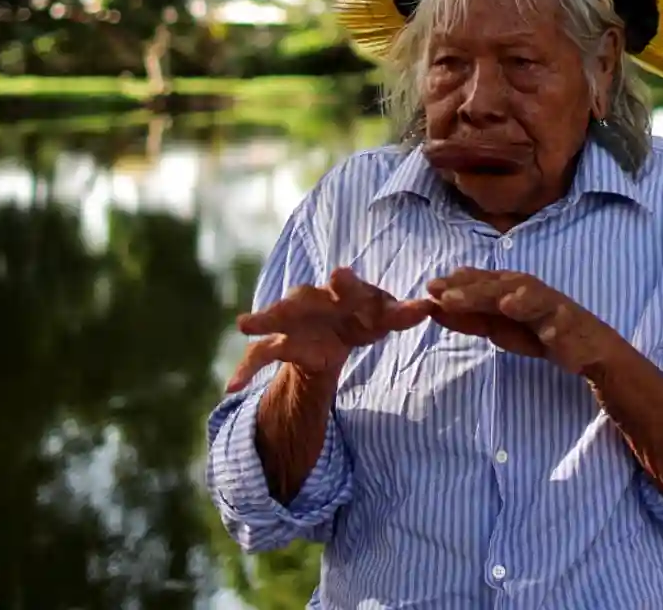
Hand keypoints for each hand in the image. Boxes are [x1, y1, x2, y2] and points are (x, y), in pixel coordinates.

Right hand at [226, 267, 432, 392]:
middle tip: (292, 296)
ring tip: (244, 325)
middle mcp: (312, 301)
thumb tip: (430, 307)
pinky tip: (231, 386)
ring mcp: (292, 322)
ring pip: (275, 319)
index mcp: (341, 292)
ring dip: (261, 321)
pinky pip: (259, 356)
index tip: (342, 275)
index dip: (345, 281)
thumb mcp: (385, 317)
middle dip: (294, 300)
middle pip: (301, 298)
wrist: (339, 329)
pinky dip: (245, 369)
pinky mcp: (281, 344)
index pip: (344, 284)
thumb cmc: (365, 315)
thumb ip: (405, 313)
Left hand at [422, 268, 622, 375]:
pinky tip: (549, 336)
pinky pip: (568, 329)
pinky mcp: (576, 328)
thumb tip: (434, 306)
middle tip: (449, 296)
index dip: (458, 284)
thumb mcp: (497, 327)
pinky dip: (558, 330)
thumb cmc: (536, 331)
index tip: (430, 288)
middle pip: (503, 286)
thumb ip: (469, 317)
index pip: (481, 282)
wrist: (586, 348)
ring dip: (521, 300)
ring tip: (505, 305)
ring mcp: (555, 309)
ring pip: (537, 299)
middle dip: (477, 290)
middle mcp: (531, 292)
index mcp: (511, 288)